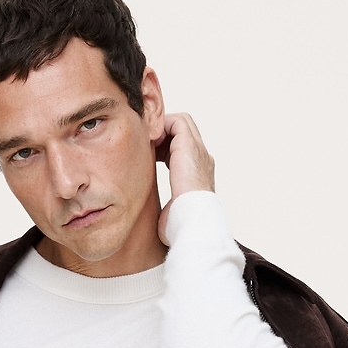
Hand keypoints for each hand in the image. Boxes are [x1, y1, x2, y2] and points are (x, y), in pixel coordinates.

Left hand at [154, 112, 215, 241]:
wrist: (192, 222)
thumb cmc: (181, 226)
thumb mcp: (172, 213)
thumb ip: (167, 207)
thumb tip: (155, 218)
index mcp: (199, 174)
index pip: (183, 152)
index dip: (165, 149)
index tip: (148, 159)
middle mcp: (202, 159)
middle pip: (183, 133)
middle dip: (163, 136)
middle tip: (145, 147)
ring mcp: (198, 150)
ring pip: (180, 123)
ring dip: (161, 129)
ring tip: (146, 142)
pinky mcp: (189, 145)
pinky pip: (176, 121)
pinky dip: (161, 126)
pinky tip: (148, 141)